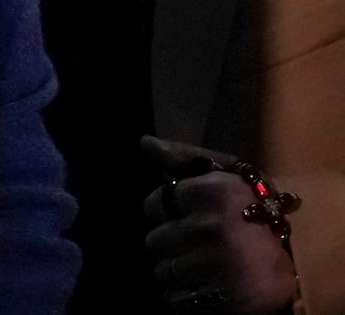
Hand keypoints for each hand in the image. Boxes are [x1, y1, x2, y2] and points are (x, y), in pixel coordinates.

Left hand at [140, 135, 294, 313]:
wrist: (296, 263)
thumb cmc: (253, 212)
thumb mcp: (226, 174)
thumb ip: (183, 158)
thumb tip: (145, 143)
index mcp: (212, 193)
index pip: (153, 205)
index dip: (164, 213)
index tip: (184, 216)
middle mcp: (212, 228)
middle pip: (153, 241)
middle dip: (169, 244)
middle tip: (195, 244)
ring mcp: (218, 266)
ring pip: (161, 272)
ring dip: (175, 271)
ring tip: (201, 264)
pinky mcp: (223, 299)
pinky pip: (175, 298)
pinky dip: (184, 295)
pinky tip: (205, 284)